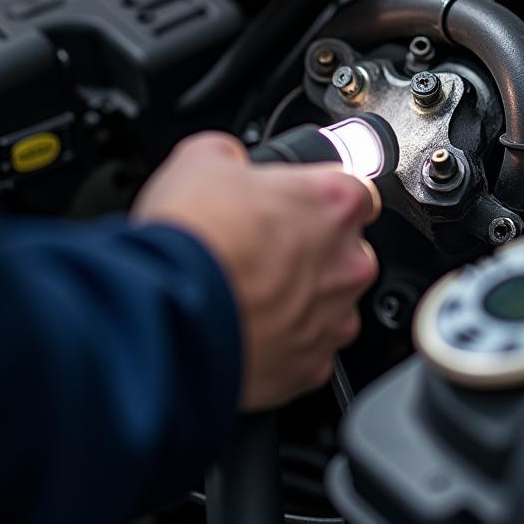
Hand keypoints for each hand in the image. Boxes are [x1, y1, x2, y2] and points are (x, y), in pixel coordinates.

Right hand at [133, 132, 380, 409]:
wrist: (166, 313)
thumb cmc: (192, 238)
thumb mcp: (202, 161)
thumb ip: (232, 156)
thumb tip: (227, 161)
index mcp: (334, 202)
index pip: (356, 192)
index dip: (320, 198)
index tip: (298, 206)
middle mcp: (348, 262)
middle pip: (347, 253)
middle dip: (312, 254)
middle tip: (263, 254)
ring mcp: (334, 318)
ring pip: (330, 306)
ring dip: (299, 302)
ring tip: (249, 297)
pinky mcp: (311, 367)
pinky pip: (306, 352)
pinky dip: (282, 345)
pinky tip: (246, 332)